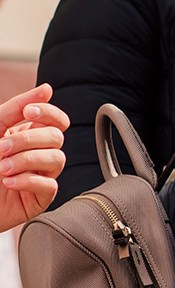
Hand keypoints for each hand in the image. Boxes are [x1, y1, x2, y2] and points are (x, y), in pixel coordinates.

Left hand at [0, 85, 69, 231]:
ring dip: (26, 161)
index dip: (49, 113)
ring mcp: (41, 175)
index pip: (56, 121)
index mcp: (26, 136)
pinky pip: (49, 186)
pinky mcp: (40, 198)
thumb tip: (47, 89)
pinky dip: (28, 182)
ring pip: (56, 159)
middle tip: (1, 149)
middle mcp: (37, 154)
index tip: (28, 112)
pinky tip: (8, 182)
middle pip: (56, 137)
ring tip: (1, 169)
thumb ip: (15, 109)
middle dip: (28, 140)